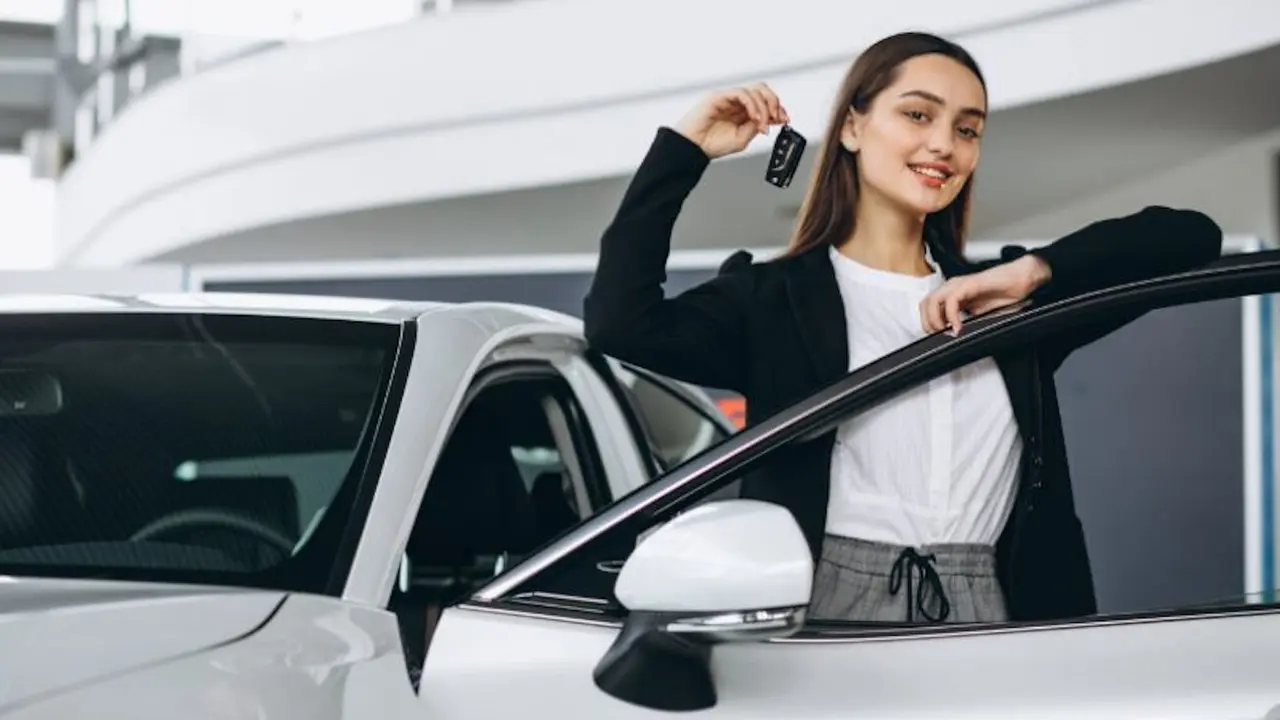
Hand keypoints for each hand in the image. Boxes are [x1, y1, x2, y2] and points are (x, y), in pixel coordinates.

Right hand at [673, 83, 789, 159]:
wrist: (693, 148)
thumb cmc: (711, 144)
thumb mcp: (741, 139)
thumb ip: (755, 127)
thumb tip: (770, 119)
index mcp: (742, 111)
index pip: (764, 101)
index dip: (777, 108)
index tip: (784, 119)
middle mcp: (736, 102)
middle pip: (762, 90)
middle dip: (774, 103)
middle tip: (778, 118)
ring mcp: (728, 98)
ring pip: (755, 89)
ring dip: (764, 106)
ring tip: (763, 123)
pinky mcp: (719, 96)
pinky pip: (742, 93)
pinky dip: (752, 105)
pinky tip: (755, 117)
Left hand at [920, 255, 1052, 334]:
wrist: (1022, 280)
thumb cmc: (1006, 294)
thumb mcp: (980, 315)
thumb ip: (966, 323)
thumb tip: (956, 337)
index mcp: (954, 293)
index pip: (928, 307)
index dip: (929, 323)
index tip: (938, 337)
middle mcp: (953, 287)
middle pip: (925, 304)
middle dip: (928, 323)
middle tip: (940, 336)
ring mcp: (960, 284)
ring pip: (932, 301)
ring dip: (936, 320)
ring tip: (948, 332)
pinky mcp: (970, 284)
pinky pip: (952, 300)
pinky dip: (952, 316)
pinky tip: (959, 327)